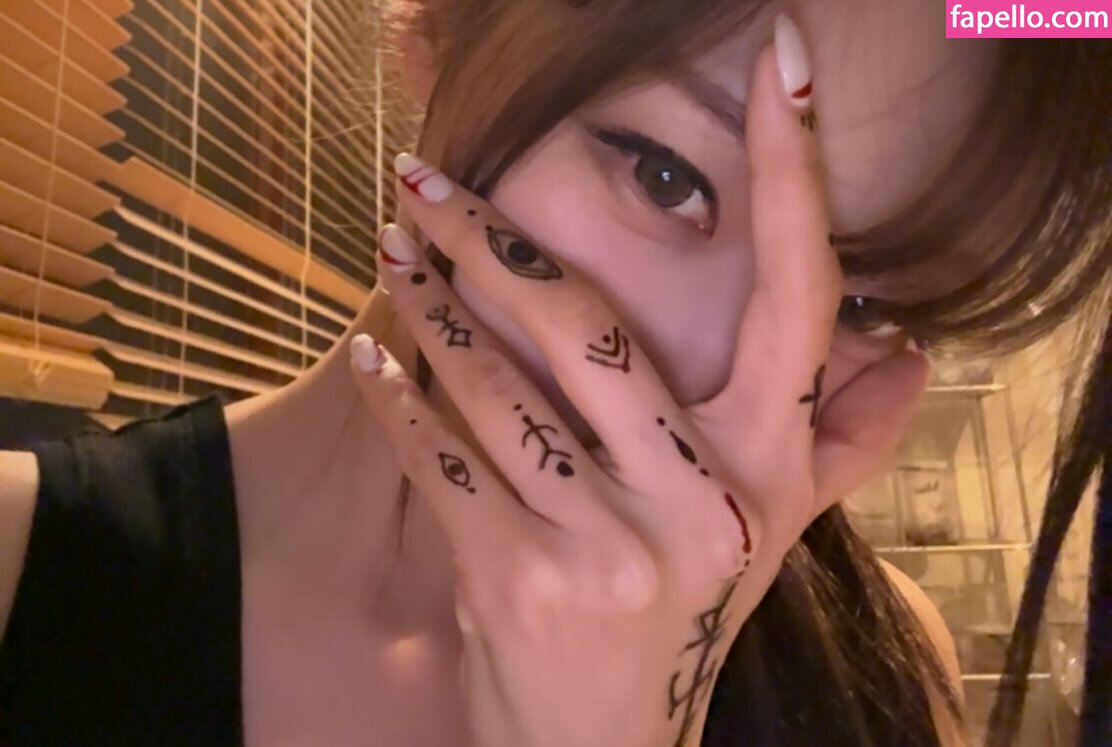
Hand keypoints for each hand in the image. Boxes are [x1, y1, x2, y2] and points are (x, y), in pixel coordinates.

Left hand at [349, 39, 928, 746]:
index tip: (781, 66)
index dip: (796, 175)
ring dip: (429, 307)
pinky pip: (444, 458)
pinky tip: (371, 351)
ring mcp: (608, 544)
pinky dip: (398, 396)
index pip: (800, 297)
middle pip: (595, 325)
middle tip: (423, 181)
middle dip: (493, 240)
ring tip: (389, 252)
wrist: (603, 746)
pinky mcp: (519, 581)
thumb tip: (916, 352)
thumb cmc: (679, 618)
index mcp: (769, 467)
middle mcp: (703, 499)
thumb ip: (836, 444)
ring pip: (500, 386)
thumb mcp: (763, 535)